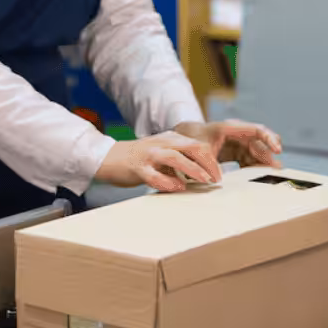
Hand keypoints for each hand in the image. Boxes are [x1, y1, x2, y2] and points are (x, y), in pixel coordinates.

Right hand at [96, 131, 221, 191]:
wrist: (108, 157)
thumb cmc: (141, 159)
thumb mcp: (164, 154)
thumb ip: (182, 161)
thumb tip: (204, 174)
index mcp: (171, 138)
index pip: (197, 145)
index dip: (211, 160)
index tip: (219, 174)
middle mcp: (162, 143)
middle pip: (191, 147)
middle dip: (208, 163)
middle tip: (217, 179)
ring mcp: (149, 154)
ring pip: (175, 158)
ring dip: (192, 169)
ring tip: (204, 180)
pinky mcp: (137, 167)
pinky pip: (154, 175)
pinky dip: (167, 182)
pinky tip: (177, 188)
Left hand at [173, 120, 282, 167]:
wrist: (184, 137)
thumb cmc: (191, 139)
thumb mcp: (198, 150)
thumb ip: (208, 163)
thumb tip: (218, 180)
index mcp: (230, 128)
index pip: (256, 130)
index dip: (268, 139)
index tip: (278, 150)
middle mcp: (238, 134)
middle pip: (260, 143)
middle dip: (269, 156)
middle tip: (278, 170)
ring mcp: (238, 144)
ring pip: (257, 153)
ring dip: (264, 164)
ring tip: (271, 176)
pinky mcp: (237, 153)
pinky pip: (250, 160)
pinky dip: (255, 168)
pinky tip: (259, 178)